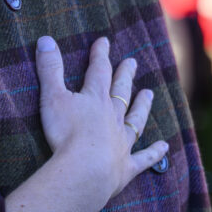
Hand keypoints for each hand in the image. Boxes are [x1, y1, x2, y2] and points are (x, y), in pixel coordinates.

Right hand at [35, 36, 167, 203]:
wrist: (83, 172)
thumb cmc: (66, 134)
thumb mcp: (52, 97)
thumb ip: (50, 69)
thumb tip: (46, 39)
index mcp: (95, 99)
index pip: (99, 70)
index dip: (100, 55)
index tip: (104, 42)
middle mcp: (113, 116)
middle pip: (121, 91)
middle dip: (125, 75)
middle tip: (132, 62)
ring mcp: (121, 141)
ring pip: (136, 119)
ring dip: (142, 106)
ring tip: (150, 94)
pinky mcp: (126, 166)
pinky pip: (144, 158)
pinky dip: (154, 153)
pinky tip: (164, 147)